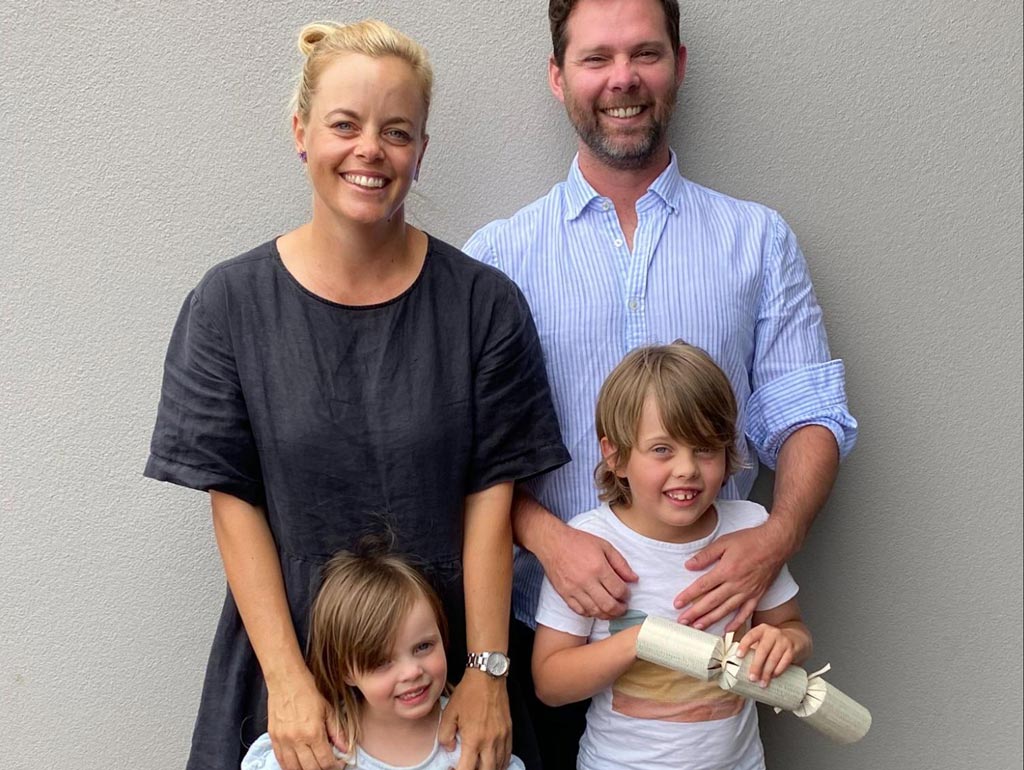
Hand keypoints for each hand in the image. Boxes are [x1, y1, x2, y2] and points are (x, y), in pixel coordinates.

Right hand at [267, 672, 343, 769]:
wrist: (286, 680)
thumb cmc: (307, 690)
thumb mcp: (328, 709)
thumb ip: (336, 731)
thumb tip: (345, 748)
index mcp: (313, 732)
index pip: (325, 762)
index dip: (335, 766)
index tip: (339, 763)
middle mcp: (296, 740)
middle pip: (310, 769)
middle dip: (322, 769)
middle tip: (328, 764)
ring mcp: (283, 741)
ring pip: (294, 769)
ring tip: (314, 765)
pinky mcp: (273, 739)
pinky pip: (281, 761)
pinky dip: (290, 766)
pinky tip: (299, 763)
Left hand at [439, 669, 510, 769]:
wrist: (488, 676)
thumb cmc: (468, 693)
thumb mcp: (448, 713)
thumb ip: (445, 735)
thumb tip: (450, 748)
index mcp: (473, 739)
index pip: (467, 769)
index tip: (452, 769)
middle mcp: (490, 742)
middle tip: (466, 767)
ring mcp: (502, 737)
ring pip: (498, 766)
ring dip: (488, 769)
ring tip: (478, 765)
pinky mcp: (509, 731)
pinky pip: (507, 755)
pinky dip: (500, 763)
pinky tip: (492, 761)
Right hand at [538, 523, 637, 618]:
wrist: (552, 542)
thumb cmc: (579, 541)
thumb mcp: (604, 546)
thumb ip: (621, 563)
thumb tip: (634, 579)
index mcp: (599, 567)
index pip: (618, 590)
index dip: (626, 595)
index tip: (627, 595)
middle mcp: (586, 581)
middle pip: (609, 605)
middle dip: (620, 610)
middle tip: (623, 608)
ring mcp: (574, 589)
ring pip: (595, 611)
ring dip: (607, 614)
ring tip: (612, 610)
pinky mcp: (564, 594)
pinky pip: (580, 611)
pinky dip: (590, 613)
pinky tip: (596, 609)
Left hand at [673, 520, 793, 631]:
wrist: (776, 544)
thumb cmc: (751, 540)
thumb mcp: (724, 542)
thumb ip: (706, 555)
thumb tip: (689, 565)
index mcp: (726, 570)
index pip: (702, 586)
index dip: (688, 596)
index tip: (677, 604)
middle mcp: (736, 584)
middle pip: (711, 602)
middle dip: (695, 613)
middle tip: (682, 621)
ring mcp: (747, 592)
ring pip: (726, 610)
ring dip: (710, 620)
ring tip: (698, 626)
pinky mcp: (757, 596)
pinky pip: (745, 613)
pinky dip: (736, 623)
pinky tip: (727, 630)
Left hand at [735, 623, 800, 686]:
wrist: (796, 638)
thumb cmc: (774, 642)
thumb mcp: (763, 640)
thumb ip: (753, 649)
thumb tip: (739, 665)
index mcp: (761, 630)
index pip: (750, 636)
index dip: (744, 646)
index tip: (739, 656)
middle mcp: (772, 633)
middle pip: (762, 650)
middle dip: (756, 666)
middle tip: (751, 678)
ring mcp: (783, 641)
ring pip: (773, 658)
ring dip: (767, 673)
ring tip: (762, 683)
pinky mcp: (792, 649)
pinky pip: (784, 662)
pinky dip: (778, 670)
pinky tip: (773, 677)